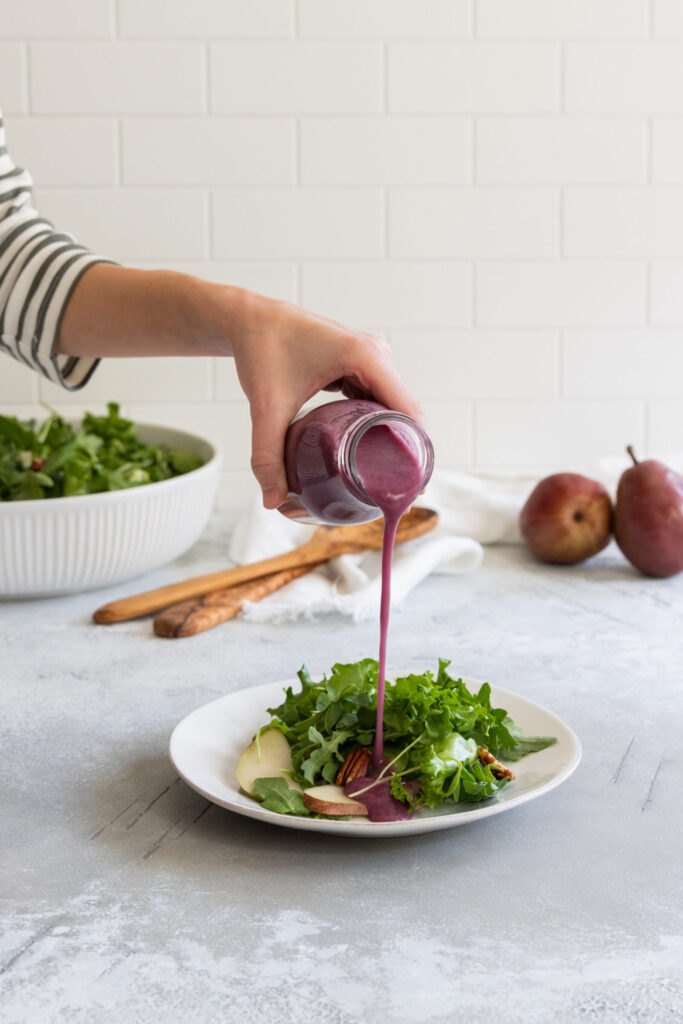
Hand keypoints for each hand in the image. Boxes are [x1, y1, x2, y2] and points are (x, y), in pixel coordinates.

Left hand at [224, 291, 423, 508]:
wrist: (250, 319)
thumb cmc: (261, 350)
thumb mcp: (266, 407)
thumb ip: (267, 455)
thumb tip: (272, 502)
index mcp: (365, 357)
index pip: (408, 412)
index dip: (416, 452)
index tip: (415, 489)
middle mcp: (377, 355)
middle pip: (406, 413)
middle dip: (405, 453)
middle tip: (399, 496)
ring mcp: (372, 359)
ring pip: (394, 408)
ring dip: (394, 441)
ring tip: (390, 481)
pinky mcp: (362, 365)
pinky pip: (380, 401)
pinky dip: (378, 427)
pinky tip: (374, 455)